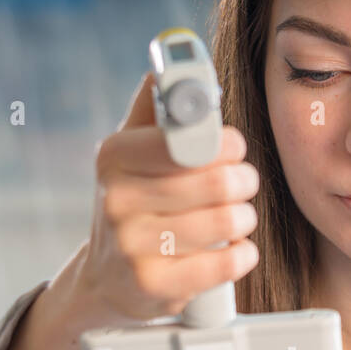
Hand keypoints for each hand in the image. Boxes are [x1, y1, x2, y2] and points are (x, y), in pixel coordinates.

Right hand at [0, 71, 260, 349]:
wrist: (105, 280)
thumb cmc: (133, 206)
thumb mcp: (133, 153)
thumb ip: (156, 108)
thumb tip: (169, 62)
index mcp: (114, 157)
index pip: (186, 140)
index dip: (224, 142)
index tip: (234, 146)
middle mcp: (117, 201)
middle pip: (217, 182)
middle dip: (244, 181)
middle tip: (243, 184)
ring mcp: (133, 247)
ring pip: (227, 222)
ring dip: (245, 219)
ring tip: (237, 218)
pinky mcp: (155, 287)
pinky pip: (227, 264)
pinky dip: (242, 254)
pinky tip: (235, 250)